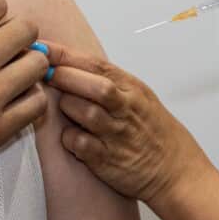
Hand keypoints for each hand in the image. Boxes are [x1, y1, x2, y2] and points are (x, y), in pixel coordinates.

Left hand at [36, 40, 214, 211]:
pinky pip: (80, 144)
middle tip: (43, 75)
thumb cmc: (153, 131)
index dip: (64, 54)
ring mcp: (117, 135)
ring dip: (67, 108)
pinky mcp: (108, 160)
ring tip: (66, 110)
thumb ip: (106, 80)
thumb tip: (66, 63)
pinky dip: (70, 139)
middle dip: (63, 77)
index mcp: (132, 88)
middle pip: (92, 86)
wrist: (176, 171)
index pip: (95, 63)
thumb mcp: (138, 96)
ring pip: (84, 112)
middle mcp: (126, 109)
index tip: (42, 48)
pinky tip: (72, 138)